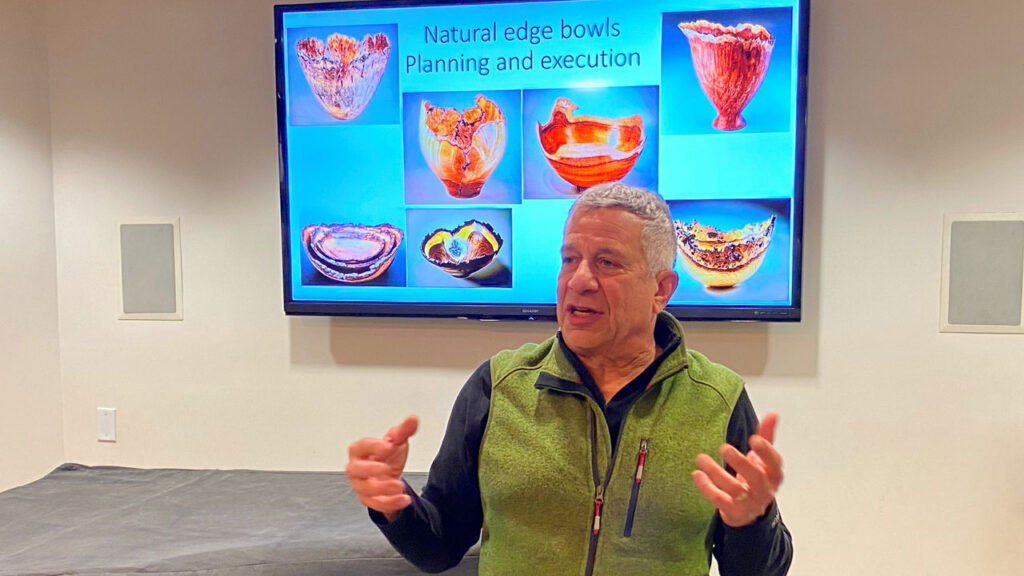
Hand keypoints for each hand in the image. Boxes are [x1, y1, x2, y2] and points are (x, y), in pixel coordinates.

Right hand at [345, 415, 418, 520]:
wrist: (390, 474)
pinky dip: (390, 503)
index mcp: (360, 451)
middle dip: (370, 470)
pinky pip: (375, 504)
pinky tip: (404, 499)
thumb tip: (413, 419)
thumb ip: (403, 430)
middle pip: (355, 470)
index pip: (361, 446)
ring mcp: (361, 485)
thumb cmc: (387, 455)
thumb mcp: (397, 440)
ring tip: (400, 486)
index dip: (373, 446)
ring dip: (382, 489)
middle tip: (387, 468)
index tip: (389, 445)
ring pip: (364, 490)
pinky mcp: (368, 499)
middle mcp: (356, 468)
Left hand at [692, 412, 783, 527]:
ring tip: (701, 458)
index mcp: (773, 475)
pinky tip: (697, 474)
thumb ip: (766, 437)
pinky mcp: (733, 512)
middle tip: (724, 448)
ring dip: (716, 473)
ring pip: (734, 489)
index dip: (766, 452)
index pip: (774, 464)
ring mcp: (748, 503)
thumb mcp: (762, 459)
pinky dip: (707, 488)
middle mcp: (763, 490)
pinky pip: (719, 500)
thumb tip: (773, 413)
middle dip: (740, 462)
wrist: (750, 511)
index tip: (754, 439)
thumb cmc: (756, 479)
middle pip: (755, 478)